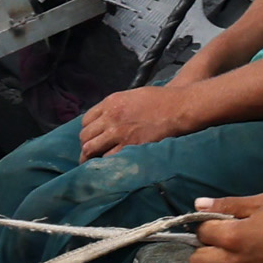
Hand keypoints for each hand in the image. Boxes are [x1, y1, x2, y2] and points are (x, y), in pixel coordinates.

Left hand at [71, 80, 190, 158]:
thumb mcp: (131, 96)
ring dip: (89, 157)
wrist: (177, 108)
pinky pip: (107, 158)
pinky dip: (104, 162)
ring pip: (91, 148)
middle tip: (87, 154)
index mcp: (110, 103)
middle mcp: (110, 117)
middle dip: (85, 146)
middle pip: (85, 136)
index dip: (87, 131)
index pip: (86, 120)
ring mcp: (118, 132)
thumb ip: (116, 107)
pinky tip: (107, 165)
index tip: (91, 137)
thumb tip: (105, 120)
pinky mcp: (129, 145)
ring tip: (91, 164)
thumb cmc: (158, 100)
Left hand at [186, 192, 262, 262]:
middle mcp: (232, 261)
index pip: (202, 232)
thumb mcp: (260, 202)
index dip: (208, 226)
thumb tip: (199, 204)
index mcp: (231, 236)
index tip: (219, 223)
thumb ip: (227, 204)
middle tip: (220, 241)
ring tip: (234, 254)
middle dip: (204, 250)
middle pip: (197, 261)